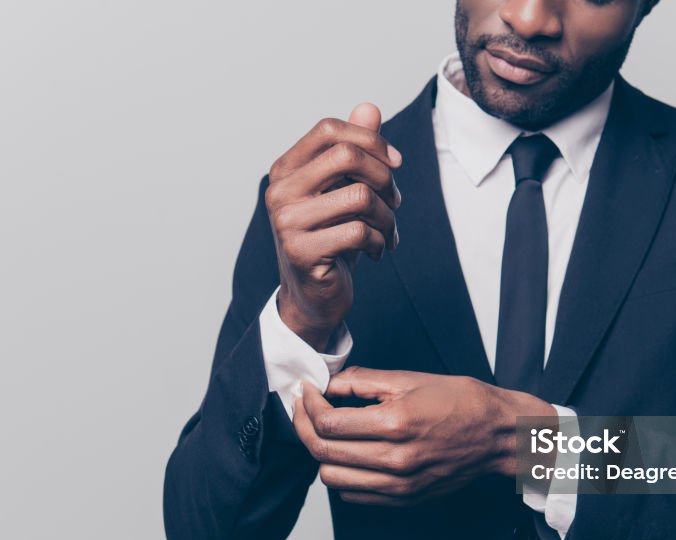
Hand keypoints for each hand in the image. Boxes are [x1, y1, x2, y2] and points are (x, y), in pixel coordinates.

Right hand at [265, 104, 402, 350]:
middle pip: (347, 156)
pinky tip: (377, 251)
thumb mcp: (344, 191)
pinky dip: (380, 241)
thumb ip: (354, 150)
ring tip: (388, 231)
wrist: (313, 297)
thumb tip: (370, 107)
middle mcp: (279, 191)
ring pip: (361, 196)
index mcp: (286, 169)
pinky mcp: (301, 252)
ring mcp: (287, 222)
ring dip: (388, 216)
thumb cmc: (331, 238)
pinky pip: (359, 231)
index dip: (371, 139)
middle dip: (385, 177)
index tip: (395, 163)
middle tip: (395, 201)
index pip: (329, 129)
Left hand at [292, 367, 556, 505]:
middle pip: (323, 451)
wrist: (499, 436)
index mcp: (396, 423)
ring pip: (332, 478)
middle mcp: (395, 459)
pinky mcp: (404, 498)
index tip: (307, 391)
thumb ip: (364, 381)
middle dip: (304, 425)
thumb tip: (329, 383)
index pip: (328, 422)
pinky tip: (349, 452)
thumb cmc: (463, 402)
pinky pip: (354, 495)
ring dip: (321, 453)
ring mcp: (399, 484)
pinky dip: (343, 474)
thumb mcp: (412, 379)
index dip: (308, 404)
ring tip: (327, 431)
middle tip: (305, 407)